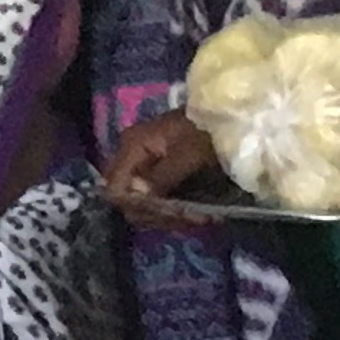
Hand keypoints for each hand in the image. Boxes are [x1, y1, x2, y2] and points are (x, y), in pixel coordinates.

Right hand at [104, 112, 223, 221]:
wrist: (224, 119)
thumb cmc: (204, 132)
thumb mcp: (186, 154)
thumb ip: (161, 177)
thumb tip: (139, 197)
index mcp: (131, 147)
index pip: (115, 187)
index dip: (135, 206)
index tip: (166, 214)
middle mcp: (130, 158)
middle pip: (126, 199)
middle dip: (154, 215)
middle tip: (187, 220)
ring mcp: (141, 166)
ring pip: (141, 204)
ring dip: (168, 216)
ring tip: (199, 218)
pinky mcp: (155, 174)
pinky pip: (154, 199)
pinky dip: (173, 211)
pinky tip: (196, 215)